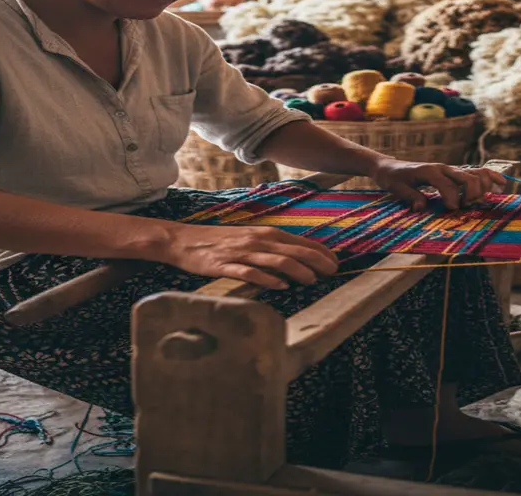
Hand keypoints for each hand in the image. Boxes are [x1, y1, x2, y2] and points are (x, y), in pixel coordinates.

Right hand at [130, 221, 337, 289]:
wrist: (183, 241)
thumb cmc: (220, 242)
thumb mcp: (250, 240)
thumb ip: (272, 248)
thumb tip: (298, 259)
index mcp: (265, 233)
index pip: (300, 242)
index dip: (321, 252)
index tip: (336, 263)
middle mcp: (257, 240)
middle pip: (294, 251)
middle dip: (317, 261)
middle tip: (332, 273)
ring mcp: (241, 253)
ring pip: (276, 261)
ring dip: (297, 270)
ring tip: (312, 281)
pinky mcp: (225, 266)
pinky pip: (249, 273)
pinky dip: (267, 279)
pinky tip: (280, 287)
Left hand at [367, 159, 506, 210]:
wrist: (390, 167)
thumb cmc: (392, 178)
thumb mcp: (396, 188)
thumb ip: (410, 197)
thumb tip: (421, 207)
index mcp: (429, 171)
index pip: (447, 184)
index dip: (452, 197)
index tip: (452, 209)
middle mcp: (443, 168)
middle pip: (466, 177)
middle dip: (471, 194)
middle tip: (465, 207)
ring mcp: (450, 169)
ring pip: (475, 173)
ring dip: (482, 187)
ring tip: (480, 199)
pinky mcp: (454, 173)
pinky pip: (476, 172)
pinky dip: (490, 176)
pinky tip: (501, 183)